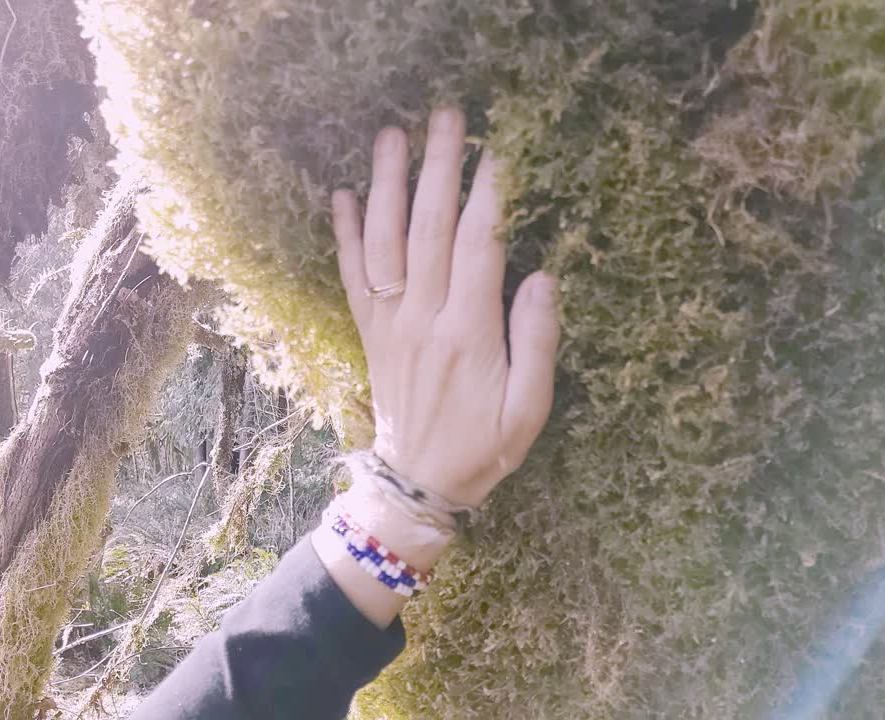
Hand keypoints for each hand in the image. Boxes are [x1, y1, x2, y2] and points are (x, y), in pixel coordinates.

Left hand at [332, 108, 560, 507]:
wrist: (417, 487)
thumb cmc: (484, 449)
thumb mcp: (530, 410)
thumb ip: (537, 343)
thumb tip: (542, 277)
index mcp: (469, 334)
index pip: (479, 248)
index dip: (489, 196)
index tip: (498, 150)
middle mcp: (423, 319)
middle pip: (429, 229)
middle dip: (438, 169)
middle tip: (446, 117)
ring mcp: (390, 324)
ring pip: (384, 242)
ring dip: (387, 185)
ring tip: (391, 136)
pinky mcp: (370, 334)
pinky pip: (352, 276)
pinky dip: (345, 235)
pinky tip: (343, 195)